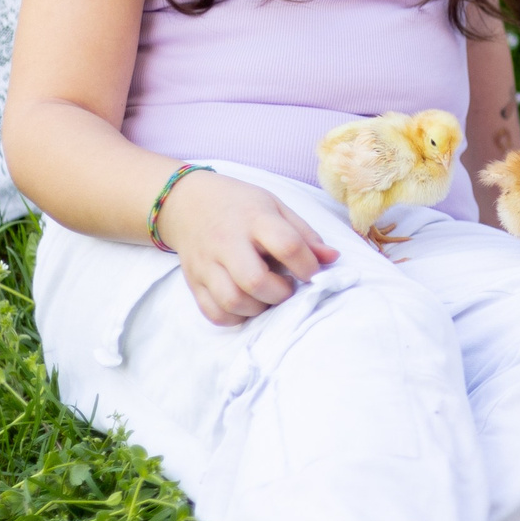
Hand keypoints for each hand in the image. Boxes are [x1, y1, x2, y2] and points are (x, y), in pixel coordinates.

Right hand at [154, 171, 339, 325]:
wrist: (187, 202)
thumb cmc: (240, 206)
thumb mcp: (275, 207)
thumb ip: (304, 234)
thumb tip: (332, 259)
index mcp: (254, 219)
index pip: (286, 245)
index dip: (307, 266)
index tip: (312, 273)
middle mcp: (227, 242)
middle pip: (255, 280)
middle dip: (281, 293)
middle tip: (287, 286)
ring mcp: (207, 264)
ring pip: (232, 301)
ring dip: (259, 308)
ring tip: (268, 296)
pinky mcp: (193, 282)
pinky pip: (213, 313)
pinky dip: (235, 317)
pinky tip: (248, 304)